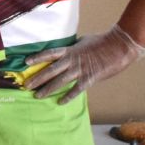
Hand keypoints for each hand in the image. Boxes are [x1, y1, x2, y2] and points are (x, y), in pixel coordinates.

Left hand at [24, 26, 144, 103]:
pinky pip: (76, 89)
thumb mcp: (83, 42)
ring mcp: (80, 69)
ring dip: (47, 89)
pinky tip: (60, 102)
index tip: (25, 62)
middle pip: (50, 70)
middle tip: (25, 86)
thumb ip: (73, 49)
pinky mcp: (90, 77)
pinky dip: (68, 96)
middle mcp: (71, 60)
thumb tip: (67, 51)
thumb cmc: (102, 42)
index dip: (37, 57)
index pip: (49, 53)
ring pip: (59, 81)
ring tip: (37, 95)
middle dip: (37, 78)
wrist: (119, 46)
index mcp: (70, 50)